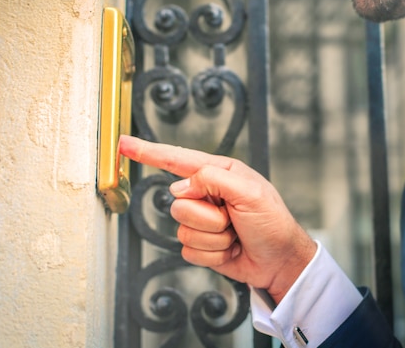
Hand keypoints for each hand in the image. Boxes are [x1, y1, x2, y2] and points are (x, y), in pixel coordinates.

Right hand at [118, 135, 316, 303]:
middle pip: (178, 204)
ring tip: (235, 235)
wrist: (280, 260)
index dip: (148, 152)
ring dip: (214, 238)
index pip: (176, 159)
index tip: (123, 143)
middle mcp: (207, 194)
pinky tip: (230, 250)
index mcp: (219, 173)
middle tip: (233, 220)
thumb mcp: (250, 192)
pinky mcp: (200, 244)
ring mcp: (201, 221)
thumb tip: (179, 187)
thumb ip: (213, 179)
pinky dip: (212, 254)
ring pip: (183, 230)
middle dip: (208, 218)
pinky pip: (188, 250)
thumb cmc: (273, 222)